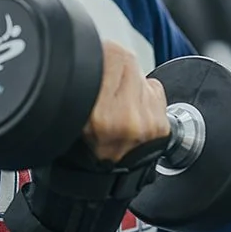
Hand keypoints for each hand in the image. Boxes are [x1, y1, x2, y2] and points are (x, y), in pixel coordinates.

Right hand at [80, 41, 168, 162]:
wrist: (100, 182)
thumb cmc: (81, 150)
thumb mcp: (69, 113)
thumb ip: (84, 79)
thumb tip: (98, 50)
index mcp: (96, 113)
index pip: (114, 54)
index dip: (104, 54)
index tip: (98, 62)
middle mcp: (124, 118)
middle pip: (129, 62)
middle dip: (116, 71)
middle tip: (104, 91)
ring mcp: (145, 123)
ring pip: (142, 77)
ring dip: (131, 85)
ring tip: (116, 106)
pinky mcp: (161, 127)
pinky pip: (155, 91)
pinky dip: (145, 97)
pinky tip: (132, 112)